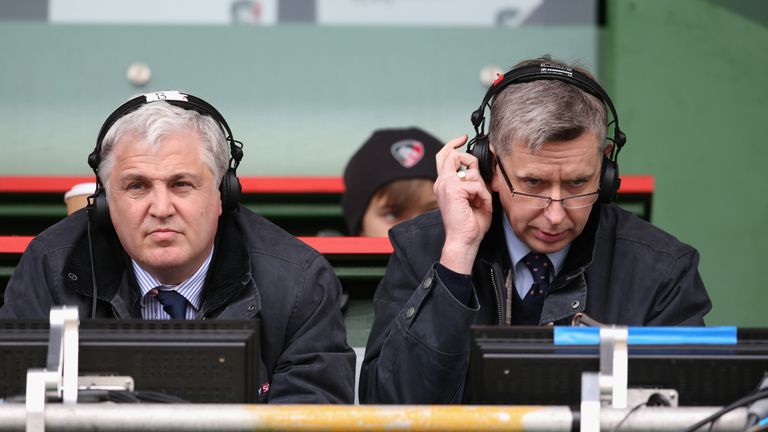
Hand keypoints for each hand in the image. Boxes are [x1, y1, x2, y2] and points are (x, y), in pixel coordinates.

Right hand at [434, 135, 492, 273]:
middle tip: (476, 166)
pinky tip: (480, 206)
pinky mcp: (453, 189)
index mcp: (444, 184)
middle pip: (451, 154)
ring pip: (470, 171)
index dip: (453, 145)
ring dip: (481, 187)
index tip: (462, 138)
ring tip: (480, 201)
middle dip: (468, 157)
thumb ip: (473, 181)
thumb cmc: (469, 224)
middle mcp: (442, 182)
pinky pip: (476, 184)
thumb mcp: (473, 197)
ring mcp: (446, 185)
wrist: (463, 240)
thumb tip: (478, 170)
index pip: (444, 157)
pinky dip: (483, 195)